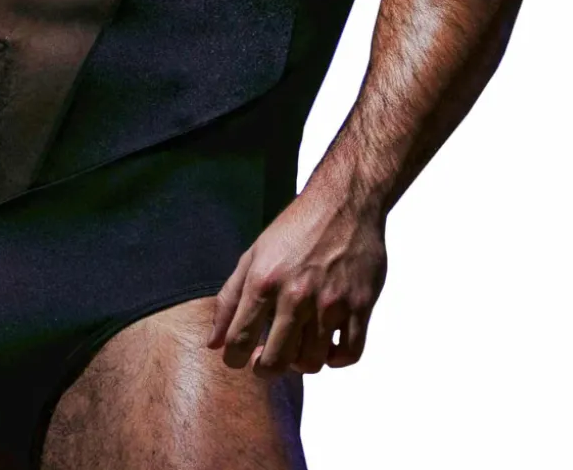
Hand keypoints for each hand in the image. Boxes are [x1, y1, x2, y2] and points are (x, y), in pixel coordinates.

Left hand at [206, 168, 387, 375]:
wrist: (344, 203)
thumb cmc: (295, 228)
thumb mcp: (253, 254)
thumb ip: (230, 298)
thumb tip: (213, 342)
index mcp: (264, 282)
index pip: (238, 342)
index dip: (233, 359)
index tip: (237, 358)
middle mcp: (296, 296)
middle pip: (275, 362)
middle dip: (265, 368)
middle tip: (265, 360)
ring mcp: (330, 303)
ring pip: (312, 362)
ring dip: (301, 362)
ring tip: (297, 345)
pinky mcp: (360, 305)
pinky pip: (349, 354)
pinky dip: (336, 358)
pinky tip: (326, 344)